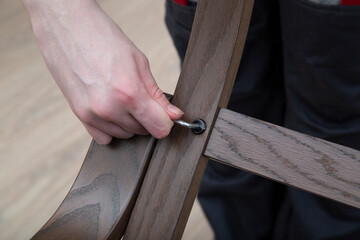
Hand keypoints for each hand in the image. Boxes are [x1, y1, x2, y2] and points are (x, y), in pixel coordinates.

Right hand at [24, 0, 182, 143]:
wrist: (67, 27)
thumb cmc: (102, 38)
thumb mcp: (139, 62)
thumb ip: (157, 95)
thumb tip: (174, 114)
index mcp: (129, 93)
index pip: (159, 128)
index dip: (166, 122)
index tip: (165, 116)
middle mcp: (110, 108)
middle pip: (142, 131)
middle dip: (147, 117)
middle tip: (139, 95)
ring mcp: (92, 114)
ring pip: (124, 134)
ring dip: (129, 121)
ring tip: (121, 96)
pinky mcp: (79, 115)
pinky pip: (104, 137)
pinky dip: (111, 127)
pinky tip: (110, 108)